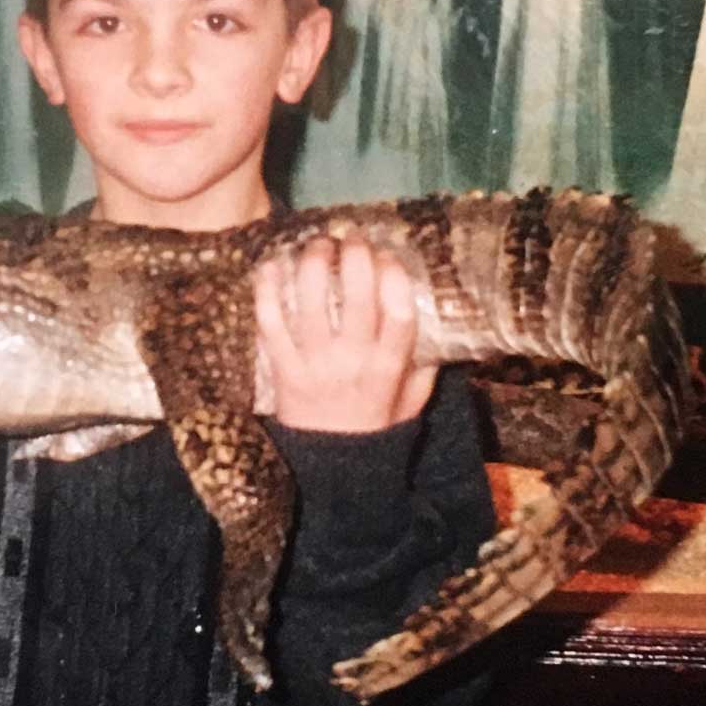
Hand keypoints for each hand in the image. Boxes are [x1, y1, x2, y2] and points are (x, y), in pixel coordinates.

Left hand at [254, 234, 437, 433]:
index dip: (394, 277)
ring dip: (314, 263)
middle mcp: (352, 362)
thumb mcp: (412, 402)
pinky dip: (268, 289)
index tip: (389, 256)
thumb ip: (425, 365)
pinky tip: (273, 264)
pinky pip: (270, 322)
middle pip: (357, 298)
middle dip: (355, 256)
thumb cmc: (375, 427)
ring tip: (318, 245)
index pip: (399, 314)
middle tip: (351, 237)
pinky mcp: (282, 368)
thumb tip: (437, 322)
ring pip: (311, 302)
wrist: (331, 469)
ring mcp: (314, 364)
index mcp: (389, 368)